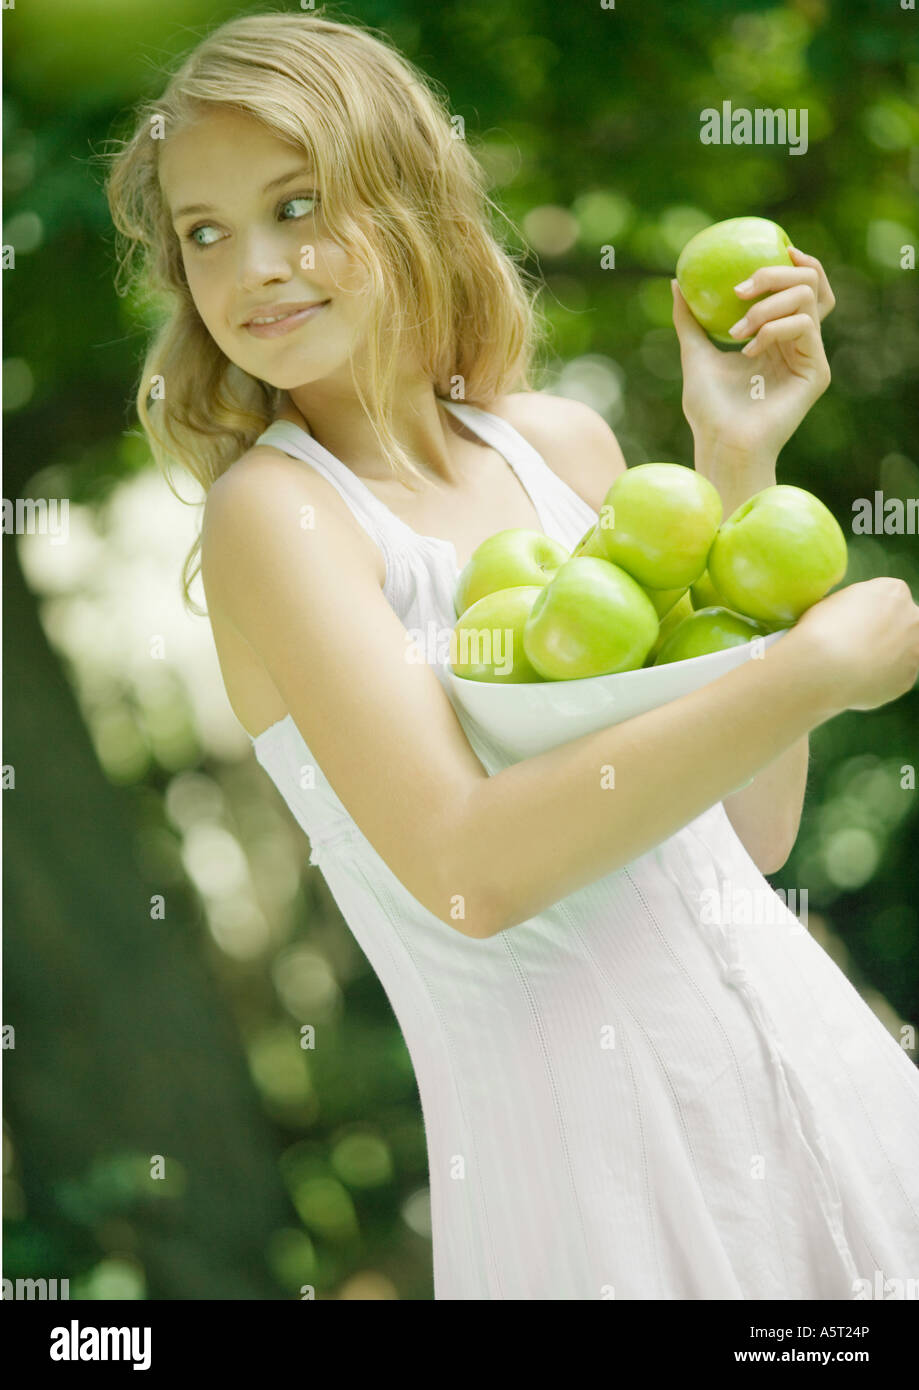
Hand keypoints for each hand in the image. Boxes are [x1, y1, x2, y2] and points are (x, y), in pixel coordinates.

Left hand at [673, 246, 834, 461]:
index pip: (801, 288)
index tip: (776, 247)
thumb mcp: (693, 353)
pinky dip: (771, 330)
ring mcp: (811, 356)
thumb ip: (689, 319)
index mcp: (778, 336)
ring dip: (766, 306)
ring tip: (735, 332)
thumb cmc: (708, 409)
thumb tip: (676, 283)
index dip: (797, 262)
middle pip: (811, 283)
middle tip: (740, 288)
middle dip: (776, 273)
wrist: (721, 443)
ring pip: (808, 299)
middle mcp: (799, 343)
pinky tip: (748, 351)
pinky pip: (802, 327)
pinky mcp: (817, 371)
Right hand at [790, 578, 918, 712]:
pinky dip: (879, 679)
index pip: (887, 597)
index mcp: (894, 591)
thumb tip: (851, 617)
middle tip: (854, 645)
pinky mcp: (908, 679)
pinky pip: (894, 677)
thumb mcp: (833, 601)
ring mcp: (915, 650)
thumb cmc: (821, 629)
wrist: (823, 668)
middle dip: (884, 632)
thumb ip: (854, 606)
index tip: (850, 622)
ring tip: (852, 667)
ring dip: (884, 657)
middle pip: (902, 623)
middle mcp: (914, 618)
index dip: (867, 611)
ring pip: (902, 652)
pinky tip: (856, 681)